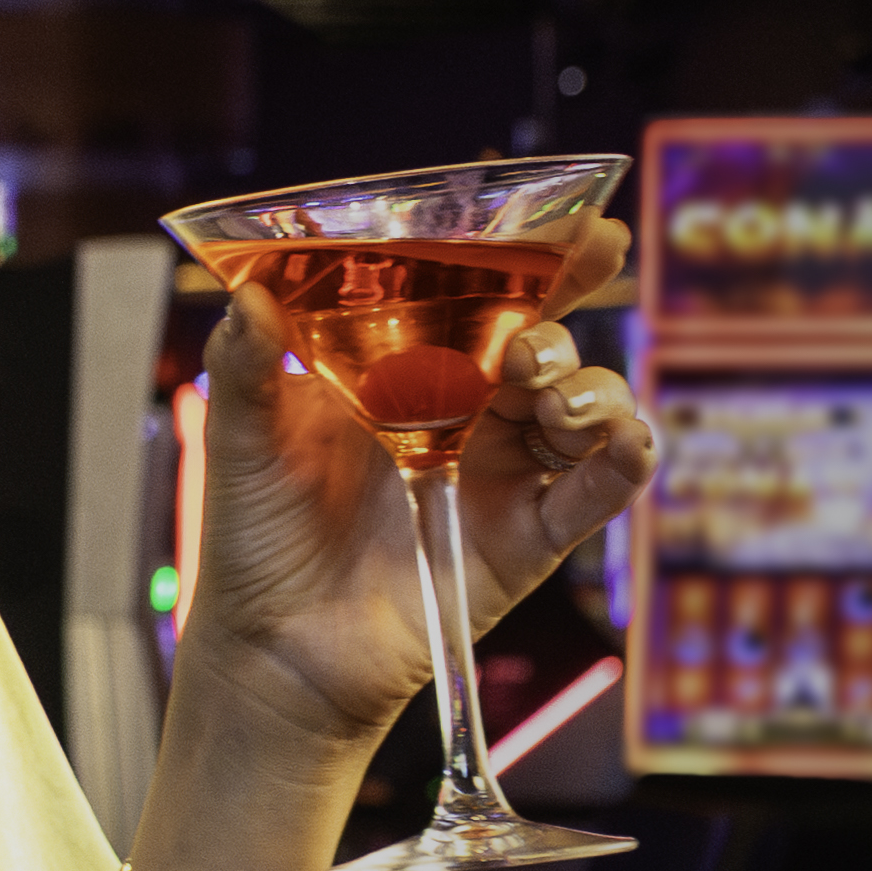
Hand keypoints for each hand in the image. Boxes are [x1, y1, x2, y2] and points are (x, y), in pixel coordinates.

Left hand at [179, 211, 661, 753]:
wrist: (273, 646)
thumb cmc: (256, 536)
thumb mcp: (243, 439)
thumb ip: (247, 366)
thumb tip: (247, 293)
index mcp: (408, 368)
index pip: (486, 295)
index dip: (538, 257)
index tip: (579, 224)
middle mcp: (467, 410)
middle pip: (547, 339)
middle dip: (563, 315)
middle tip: (529, 341)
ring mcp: (503, 470)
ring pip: (584, 404)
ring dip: (587, 387)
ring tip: (544, 397)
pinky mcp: (529, 535)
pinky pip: (600, 491)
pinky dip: (628, 459)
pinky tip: (624, 443)